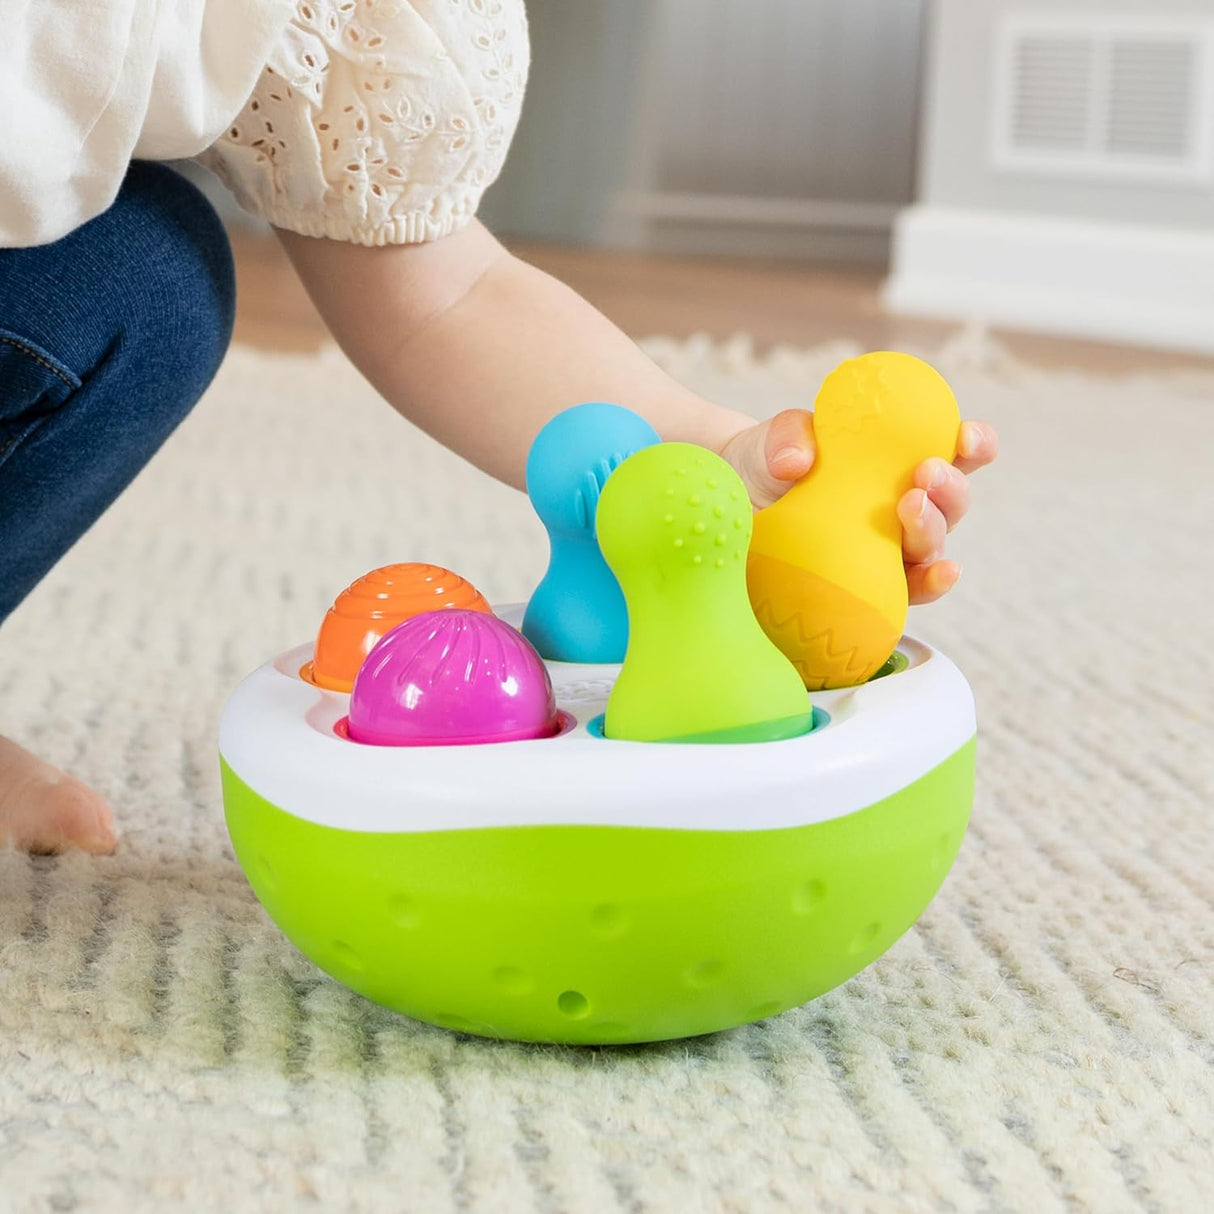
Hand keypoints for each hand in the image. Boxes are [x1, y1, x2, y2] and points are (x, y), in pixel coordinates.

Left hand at [718, 409, 998, 604]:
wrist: (733, 508)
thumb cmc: (766, 467)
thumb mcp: (773, 442)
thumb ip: (788, 437)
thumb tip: (798, 461)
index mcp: (897, 461)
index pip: (952, 452)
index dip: (973, 445)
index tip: (966, 438)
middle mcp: (903, 506)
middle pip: (950, 502)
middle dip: (948, 488)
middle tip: (923, 474)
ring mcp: (889, 549)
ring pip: (932, 545)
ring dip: (932, 528)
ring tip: (910, 507)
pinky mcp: (870, 588)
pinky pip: (910, 591)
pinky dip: (930, 584)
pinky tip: (940, 575)